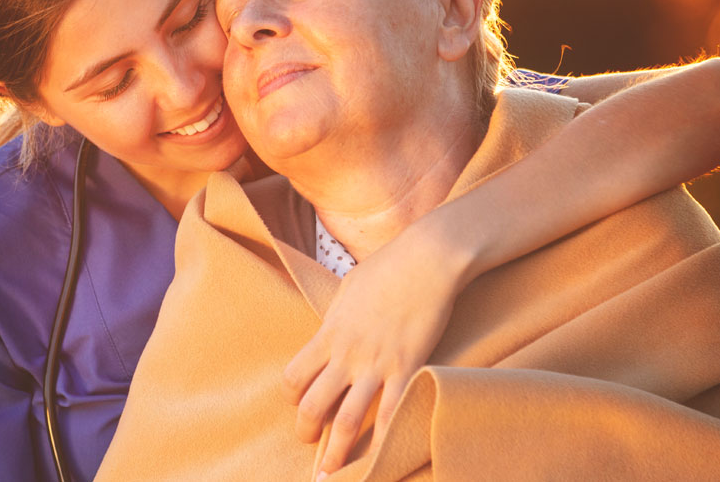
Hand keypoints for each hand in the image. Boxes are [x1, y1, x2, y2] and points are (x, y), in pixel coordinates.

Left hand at [285, 242, 459, 475]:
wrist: (427, 259)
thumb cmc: (389, 267)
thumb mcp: (349, 290)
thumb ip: (338, 318)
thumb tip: (332, 332)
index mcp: (328, 333)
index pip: (294, 377)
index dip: (292, 397)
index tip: (300, 404)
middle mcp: (346, 354)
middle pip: (312, 405)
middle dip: (307, 431)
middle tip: (309, 443)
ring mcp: (377, 364)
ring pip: (347, 420)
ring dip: (337, 451)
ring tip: (334, 470)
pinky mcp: (408, 368)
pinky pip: (393, 413)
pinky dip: (385, 440)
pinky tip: (382, 458)